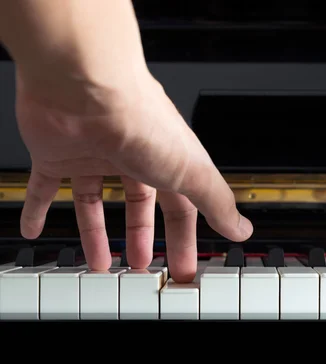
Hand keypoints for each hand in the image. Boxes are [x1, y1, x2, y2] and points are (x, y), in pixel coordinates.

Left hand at [16, 69, 252, 282]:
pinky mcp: (56, 153)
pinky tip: (35, 229)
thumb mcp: (192, 171)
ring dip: (96, 234)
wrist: (82, 85)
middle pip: (139, 205)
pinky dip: (39, 209)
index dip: (182, 239)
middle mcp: (131, 157)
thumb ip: (217, 202)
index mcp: (167, 160)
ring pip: (95, 201)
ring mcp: (93, 155)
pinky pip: (45, 187)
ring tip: (98, 264)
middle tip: (142, 267)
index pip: (180, 207)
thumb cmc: (138, 120)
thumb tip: (241, 228)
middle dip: (141, 238)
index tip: (182, 266)